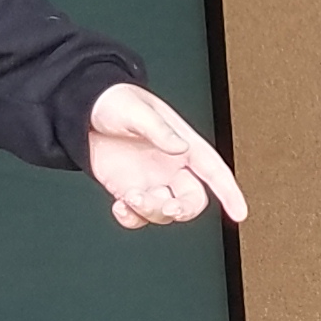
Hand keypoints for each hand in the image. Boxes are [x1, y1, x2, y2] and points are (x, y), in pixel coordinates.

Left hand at [83, 81, 247, 228]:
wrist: (80, 111)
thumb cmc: (114, 101)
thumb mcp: (137, 110)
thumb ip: (159, 130)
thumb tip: (180, 147)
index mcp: (183, 144)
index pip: (214, 170)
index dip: (230, 191)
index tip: (240, 212)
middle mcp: (170, 166)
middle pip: (191, 200)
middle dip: (183, 210)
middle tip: (169, 208)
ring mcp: (150, 181)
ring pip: (164, 212)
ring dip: (150, 212)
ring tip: (130, 198)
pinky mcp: (128, 191)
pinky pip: (138, 217)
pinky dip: (131, 219)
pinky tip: (119, 207)